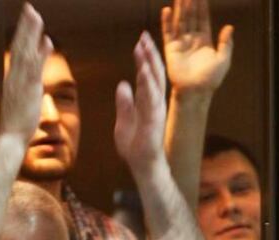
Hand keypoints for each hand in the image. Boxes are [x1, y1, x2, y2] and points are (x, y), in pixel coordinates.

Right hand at [1, 3, 52, 142]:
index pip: (17, 51)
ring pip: (25, 52)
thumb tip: (33, 80)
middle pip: (19, 46)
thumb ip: (30, 82)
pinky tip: (46, 40)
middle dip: (25, 27)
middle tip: (30, 8)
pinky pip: (34, 67)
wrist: (9, 137)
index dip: (23, 34)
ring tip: (35, 15)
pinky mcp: (28, 90)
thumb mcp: (24, 97)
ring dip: (30, 33)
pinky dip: (39, 53)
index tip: (28, 18)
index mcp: (13, 77)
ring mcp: (20, 82)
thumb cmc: (17, 121)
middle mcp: (14, 76)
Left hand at [115, 32, 167, 172]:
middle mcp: (154, 102)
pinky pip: (151, 97)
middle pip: (153, 73)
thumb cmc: (135, 145)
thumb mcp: (124, 120)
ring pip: (154, 82)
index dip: (143, 59)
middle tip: (143, 36)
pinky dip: (148, 82)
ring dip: (149, 63)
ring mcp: (156, 109)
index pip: (145, 75)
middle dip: (149, 54)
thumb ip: (124, 103)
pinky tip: (144, 70)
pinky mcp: (154, 118)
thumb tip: (122, 84)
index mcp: (147, 101)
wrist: (142, 165)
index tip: (139, 43)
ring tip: (144, 47)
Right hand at [162, 0, 232, 96]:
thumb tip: (229, 27)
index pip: (203, 20)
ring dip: (180, 9)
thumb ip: (226, 43)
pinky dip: (166, 21)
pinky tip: (166, 10)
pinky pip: (168, 32)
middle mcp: (192, 40)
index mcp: (205, 42)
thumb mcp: (223, 60)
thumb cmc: (211, 79)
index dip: (202, 7)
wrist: (195, 91)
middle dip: (190, 4)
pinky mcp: (171, 49)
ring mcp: (181, 44)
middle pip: (191, 17)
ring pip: (180, 22)